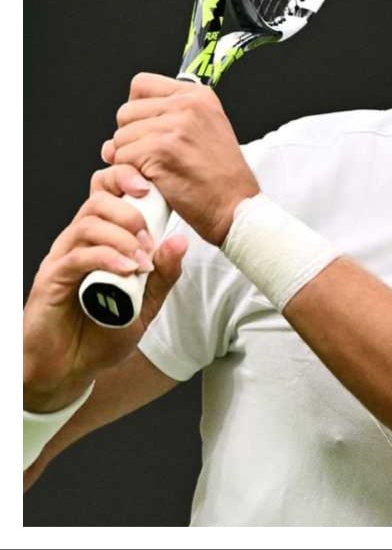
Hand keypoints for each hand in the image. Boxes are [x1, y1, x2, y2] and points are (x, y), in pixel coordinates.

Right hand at [23, 165, 187, 411]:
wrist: (72, 368)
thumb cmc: (103, 333)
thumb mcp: (147, 304)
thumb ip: (163, 274)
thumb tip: (181, 241)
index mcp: (103, 241)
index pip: (110, 195)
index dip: (128, 182)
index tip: (155, 190)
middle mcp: (80, 244)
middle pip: (98, 200)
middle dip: (130, 209)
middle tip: (150, 236)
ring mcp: (64, 259)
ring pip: (88, 224)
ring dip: (122, 236)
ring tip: (142, 259)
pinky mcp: (51, 280)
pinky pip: (76, 257)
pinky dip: (105, 258)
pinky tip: (126, 270)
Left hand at [104, 72, 259, 245]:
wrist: (235, 207)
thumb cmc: (220, 178)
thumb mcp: (207, 131)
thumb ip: (170, 118)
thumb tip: (123, 126)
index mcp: (199, 96)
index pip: (141, 84)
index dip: (137, 110)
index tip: (149, 130)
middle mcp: (188, 105)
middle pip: (125, 112)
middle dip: (130, 138)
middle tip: (152, 158)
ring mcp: (176, 126)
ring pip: (120, 138)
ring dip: (128, 159)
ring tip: (157, 171)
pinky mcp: (162, 149)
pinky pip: (122, 158)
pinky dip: (130, 175)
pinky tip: (153, 181)